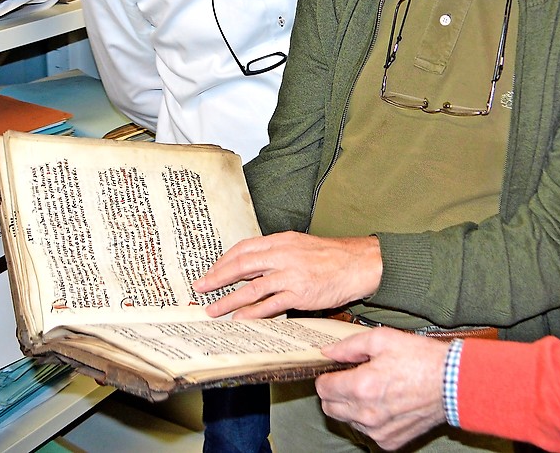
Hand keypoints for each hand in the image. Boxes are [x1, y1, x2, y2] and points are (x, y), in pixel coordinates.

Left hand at [193, 232, 382, 317]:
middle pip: (242, 265)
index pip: (244, 248)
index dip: (224, 261)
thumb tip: (254, 266)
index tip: (211, 271)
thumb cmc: (332, 257)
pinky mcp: (300, 294)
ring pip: (251, 288)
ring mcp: (291, 275)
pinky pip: (271, 305)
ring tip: (213, 310)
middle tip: (200, 288)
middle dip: (217, 278)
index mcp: (282, 241)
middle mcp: (283, 255)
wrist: (359, 264)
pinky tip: (240, 319)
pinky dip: (252, 313)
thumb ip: (278, 253)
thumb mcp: (301, 245)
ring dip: (229, 300)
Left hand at [317, 328, 449, 449]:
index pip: (323, 388)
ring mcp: (378, 430)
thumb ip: (349, 345)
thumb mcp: (383, 339)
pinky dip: (370, 419)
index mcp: (362, 386)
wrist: (453, 383)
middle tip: (351, 379)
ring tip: (373, 389)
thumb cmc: (422, 359)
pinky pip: (367, 432)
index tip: (336, 371)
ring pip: (347, 420)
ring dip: (352, 406)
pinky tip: (385, 403)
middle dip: (335, 392)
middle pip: (330, 408)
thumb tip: (328, 351)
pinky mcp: (389, 440)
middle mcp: (367, 413)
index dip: (327, 376)